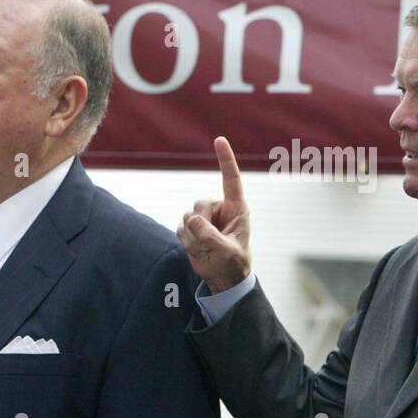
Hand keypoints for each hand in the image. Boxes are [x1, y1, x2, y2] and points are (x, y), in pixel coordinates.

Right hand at [177, 136, 251, 292]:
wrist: (222, 278)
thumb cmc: (233, 263)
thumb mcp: (227, 252)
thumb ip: (210, 236)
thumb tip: (191, 220)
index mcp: (237, 208)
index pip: (231, 179)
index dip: (225, 159)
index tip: (220, 140)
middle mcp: (219, 209)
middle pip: (199, 204)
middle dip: (200, 224)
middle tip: (210, 242)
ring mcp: (203, 218)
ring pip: (187, 217)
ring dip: (194, 237)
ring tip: (206, 250)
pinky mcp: (191, 228)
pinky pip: (180, 229)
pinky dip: (187, 242)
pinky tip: (198, 250)